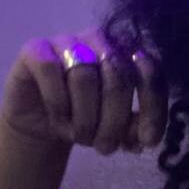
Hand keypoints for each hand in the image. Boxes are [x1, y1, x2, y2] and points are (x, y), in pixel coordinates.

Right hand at [0, 28, 167, 154]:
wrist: (41, 121)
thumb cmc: (85, 118)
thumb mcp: (115, 128)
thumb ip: (133, 128)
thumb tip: (144, 139)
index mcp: (127, 52)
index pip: (150, 71)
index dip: (152, 107)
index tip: (149, 140)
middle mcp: (100, 40)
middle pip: (117, 77)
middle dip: (114, 121)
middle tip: (105, 148)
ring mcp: (67, 41)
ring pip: (84, 77)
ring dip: (84, 118)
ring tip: (80, 137)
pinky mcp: (35, 49)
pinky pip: (51, 70)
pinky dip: (58, 102)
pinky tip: (58, 119)